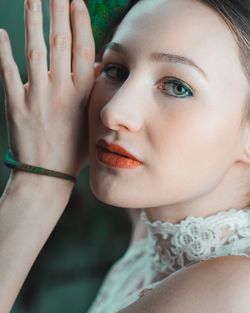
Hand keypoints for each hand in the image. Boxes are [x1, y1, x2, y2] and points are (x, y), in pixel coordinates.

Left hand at [0, 0, 94, 176]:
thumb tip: (97, 65)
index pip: (82, 51)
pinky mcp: (16, 105)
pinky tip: (0, 34)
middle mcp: (61, 92)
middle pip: (60, 43)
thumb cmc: (73, 149)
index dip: (79, 24)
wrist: (48, 174)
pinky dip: (2, 53)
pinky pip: (7, 73)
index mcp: (81, 95)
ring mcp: (37, 97)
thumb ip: (93, 92)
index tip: (75, 1)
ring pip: (35, 52)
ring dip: (33, 22)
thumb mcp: (90, 120)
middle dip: (58, 11)